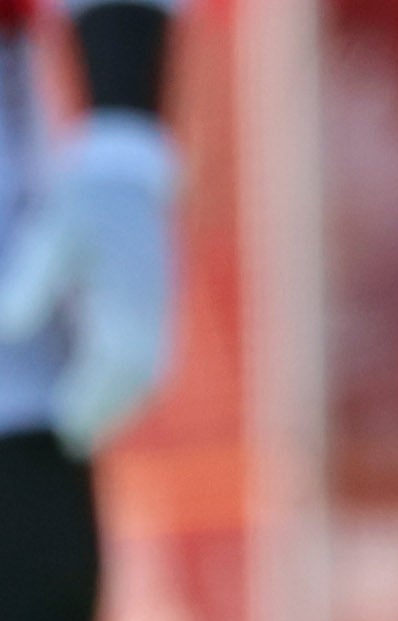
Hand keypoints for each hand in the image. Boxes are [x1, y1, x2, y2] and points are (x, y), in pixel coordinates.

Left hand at [0, 109, 179, 453]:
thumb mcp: (55, 230)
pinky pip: (156, 355)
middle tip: (73, 440)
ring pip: (152, 367)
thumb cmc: (82, 205)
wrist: (124, 180)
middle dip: (109, 410)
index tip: (67, 426)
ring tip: (88, 429)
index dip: (93, 399)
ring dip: (125, 402)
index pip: (118, 362)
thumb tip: (10, 327)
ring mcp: (159, 307)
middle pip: (140, 374)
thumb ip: (35, 277)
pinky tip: (115, 396)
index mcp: (128, 296)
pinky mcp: (158, 305)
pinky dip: (138, 384)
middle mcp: (151, 307)